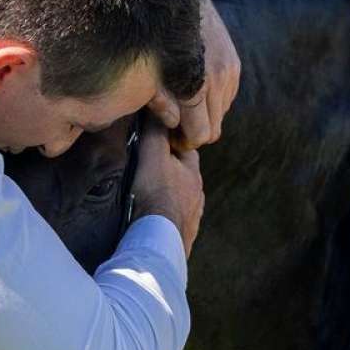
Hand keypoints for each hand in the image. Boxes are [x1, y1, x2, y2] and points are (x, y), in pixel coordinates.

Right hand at [131, 117, 202, 254]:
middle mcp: (198, 196)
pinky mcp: (184, 237)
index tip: (159, 141)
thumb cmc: (156, 194)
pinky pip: (177, 223)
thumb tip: (158, 109)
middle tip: (151, 170)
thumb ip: (156, 132)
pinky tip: (159, 222)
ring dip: (172, 198)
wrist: (160, 240)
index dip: (174, 143)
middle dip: (173, 172)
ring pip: (184, 201)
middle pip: (186, 177)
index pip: (187, 150)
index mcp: (193, 173)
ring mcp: (193, 218)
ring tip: (153, 198)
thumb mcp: (153, 155)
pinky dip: (169, 219)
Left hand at [148, 0, 239, 149]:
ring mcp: (229, 71)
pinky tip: (198, 87)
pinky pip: (228, 96)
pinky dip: (214, 98)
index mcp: (195, 87)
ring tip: (186, 105)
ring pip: (221, 114)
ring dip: (206, 114)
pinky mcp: (235, 64)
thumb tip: (171, 126)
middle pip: (214, 129)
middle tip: (178, 125)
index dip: (185, 141)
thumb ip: (161, 104)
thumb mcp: (150, 75)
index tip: (173, 136)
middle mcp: (217, 81)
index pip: (201, 135)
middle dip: (196, 131)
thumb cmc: (156, 40)